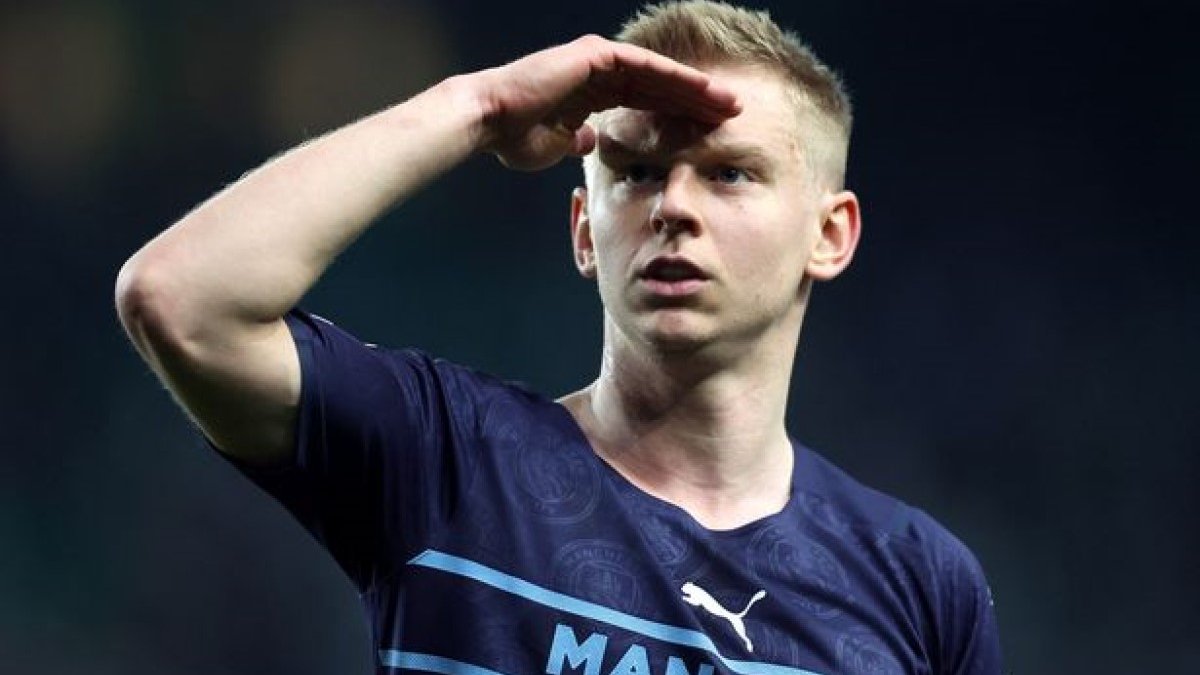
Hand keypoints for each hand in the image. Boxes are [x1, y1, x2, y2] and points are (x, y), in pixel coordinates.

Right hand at [473, 35, 740, 170]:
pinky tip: (703, 90)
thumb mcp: (554, 145)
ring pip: (660, 74)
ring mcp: (599, 60)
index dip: (679, 115)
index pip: (647, 102)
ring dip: (696, 88)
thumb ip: (575, 140)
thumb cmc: (513, 138)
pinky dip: (676, 78)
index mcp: (593, 92)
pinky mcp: (597, 56)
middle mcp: (600, 71)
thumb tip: (589, 141)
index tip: (708, 130)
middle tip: (735, 113)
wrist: (489, 122)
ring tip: (731, 102)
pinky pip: (646, 67)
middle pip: (661, 86)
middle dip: (697, 100)